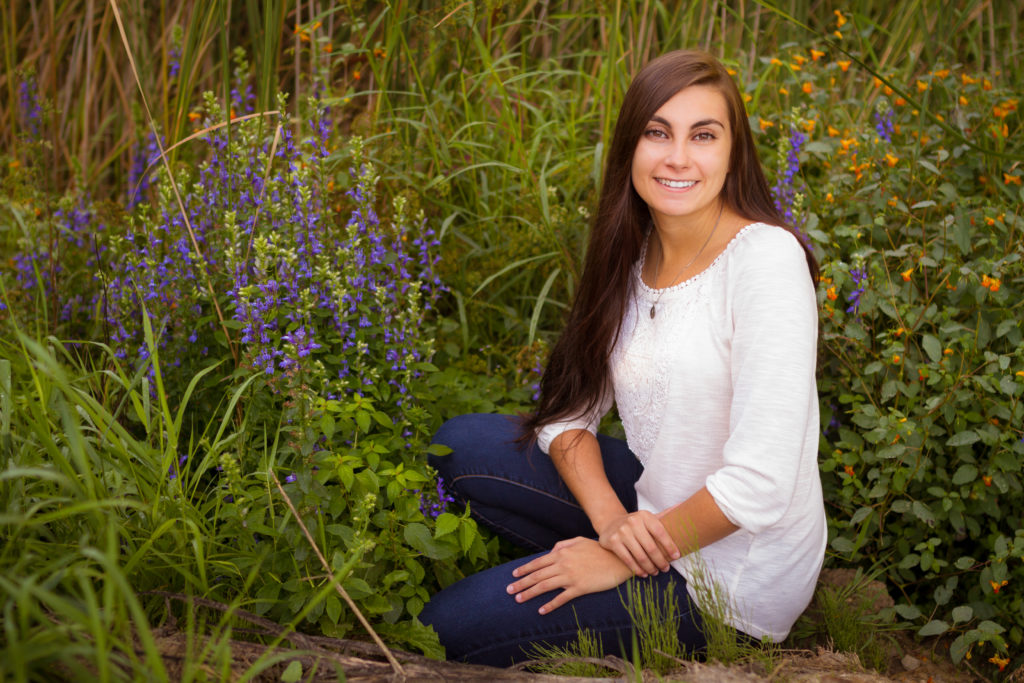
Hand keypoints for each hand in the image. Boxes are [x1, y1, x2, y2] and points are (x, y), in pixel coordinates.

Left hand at [505, 537, 633, 613]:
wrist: (619, 559)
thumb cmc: (599, 549)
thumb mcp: (579, 541)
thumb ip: (563, 545)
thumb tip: (551, 551)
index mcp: (562, 553)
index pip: (538, 562)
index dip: (524, 569)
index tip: (514, 575)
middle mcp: (563, 564)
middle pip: (537, 575)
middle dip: (521, 583)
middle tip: (508, 591)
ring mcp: (571, 576)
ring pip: (545, 586)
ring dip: (529, 593)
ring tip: (518, 600)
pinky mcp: (580, 588)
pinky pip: (562, 598)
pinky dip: (550, 605)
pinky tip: (541, 610)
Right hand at [597, 511, 679, 576]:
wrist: (610, 524)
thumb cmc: (635, 524)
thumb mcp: (648, 518)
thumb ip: (665, 514)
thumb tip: (683, 506)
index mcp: (645, 515)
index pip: (660, 532)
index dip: (670, 546)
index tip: (676, 556)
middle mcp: (632, 522)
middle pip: (651, 547)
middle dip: (660, 560)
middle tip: (665, 568)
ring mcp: (621, 532)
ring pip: (640, 555)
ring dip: (650, 567)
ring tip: (655, 572)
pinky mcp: (613, 541)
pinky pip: (628, 559)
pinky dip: (637, 569)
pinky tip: (643, 573)